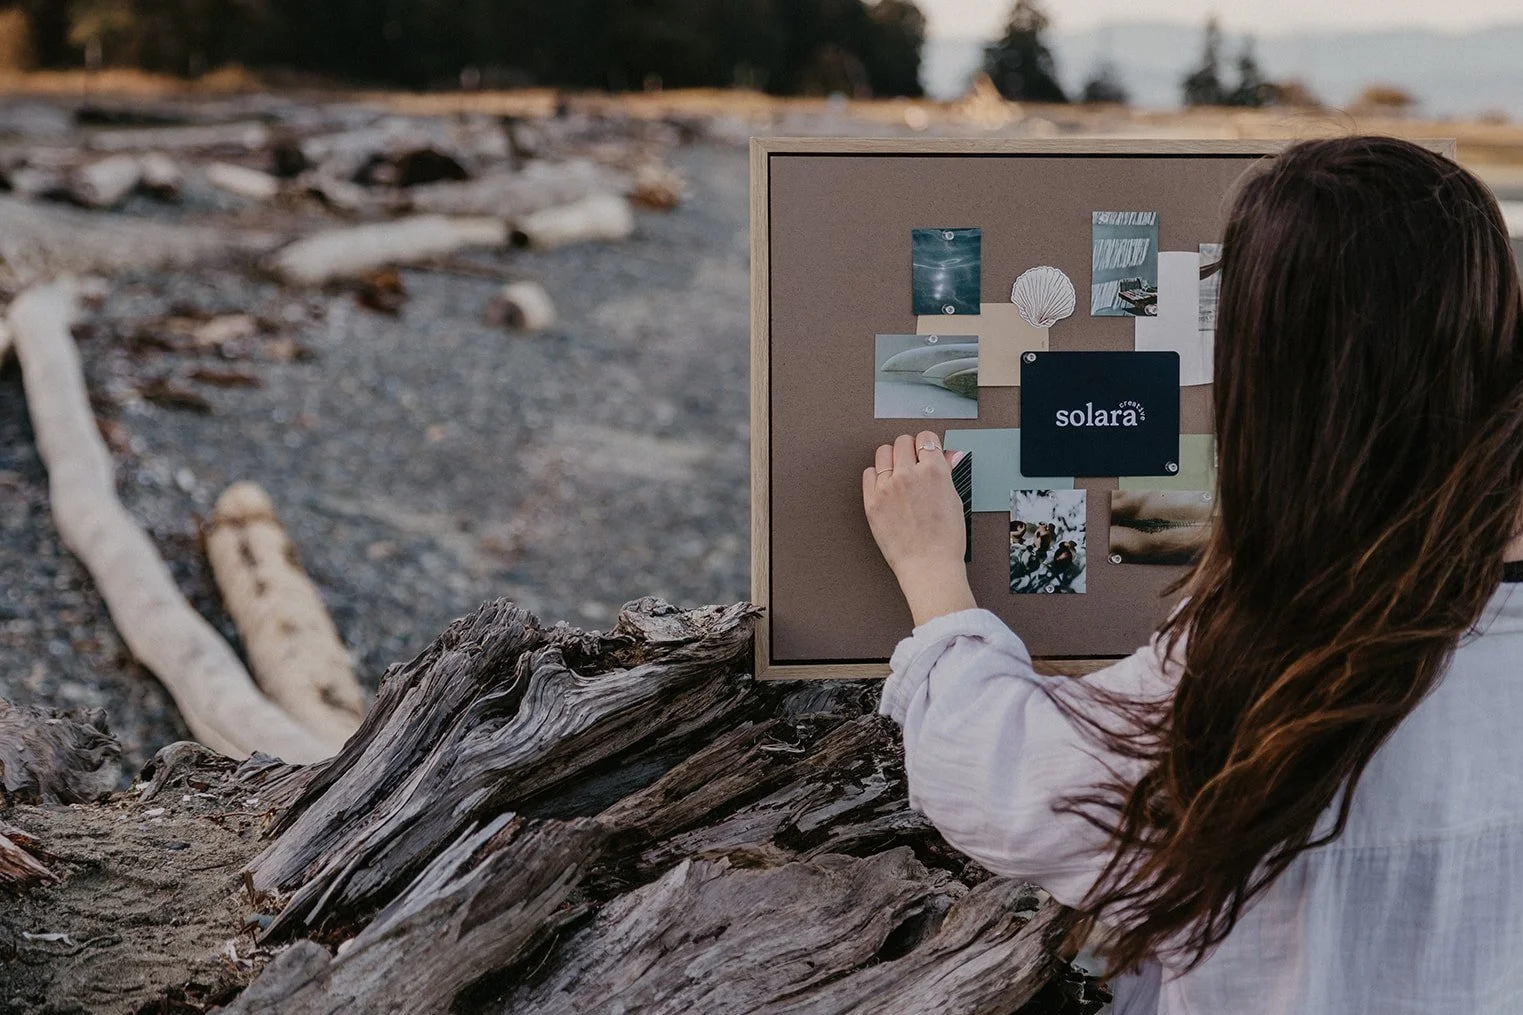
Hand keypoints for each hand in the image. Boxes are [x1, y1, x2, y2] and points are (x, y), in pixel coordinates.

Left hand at [863, 432, 976, 625]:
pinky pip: (868, 473)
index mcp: (934, 472)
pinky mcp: (871, 501)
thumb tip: (946, 456)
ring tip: (898, 473)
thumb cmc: (945, 540)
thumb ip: (946, 473)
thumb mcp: (954, 500)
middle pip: (903, 441)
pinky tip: (885, 486)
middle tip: (912, 462)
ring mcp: (887, 487)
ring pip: (883, 452)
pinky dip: (876, 476)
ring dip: (891, 459)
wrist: (928, 566)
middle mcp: (908, 475)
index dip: (927, 444)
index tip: (926, 450)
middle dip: (909, 449)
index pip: (926, 438)